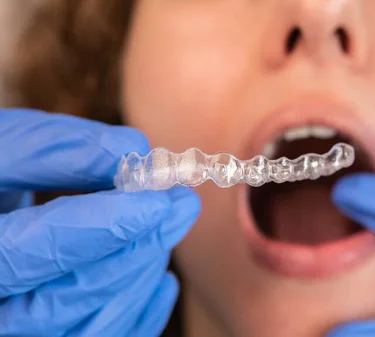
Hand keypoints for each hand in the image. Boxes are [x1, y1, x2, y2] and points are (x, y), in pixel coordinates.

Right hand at [0, 109, 200, 336]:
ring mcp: (17, 329)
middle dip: (134, 251)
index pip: (30, 252)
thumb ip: (53, 149)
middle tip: (180, 205)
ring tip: (169, 226)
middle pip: (64, 301)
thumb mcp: (3, 150)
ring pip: (87, 329)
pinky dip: (140, 312)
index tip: (155, 204)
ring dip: (139, 275)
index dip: (98, 229)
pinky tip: (164, 278)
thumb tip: (129, 150)